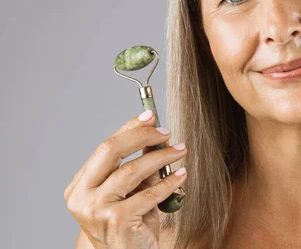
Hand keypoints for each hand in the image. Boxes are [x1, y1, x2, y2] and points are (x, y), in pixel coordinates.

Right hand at [64, 111, 187, 248]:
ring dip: (160, 157)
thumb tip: (157, 137)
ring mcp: (95, 210)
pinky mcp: (116, 222)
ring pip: (131, 171)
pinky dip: (168, 182)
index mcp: (80, 186)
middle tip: (166, 132)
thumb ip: (140, 167)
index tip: (150, 116)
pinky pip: (148, 194)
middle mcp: (81, 197)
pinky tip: (181, 175)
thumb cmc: (131, 225)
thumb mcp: (133, 191)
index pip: (105, 148)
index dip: (129, 128)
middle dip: (142, 136)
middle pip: (110, 151)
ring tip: (180, 150)